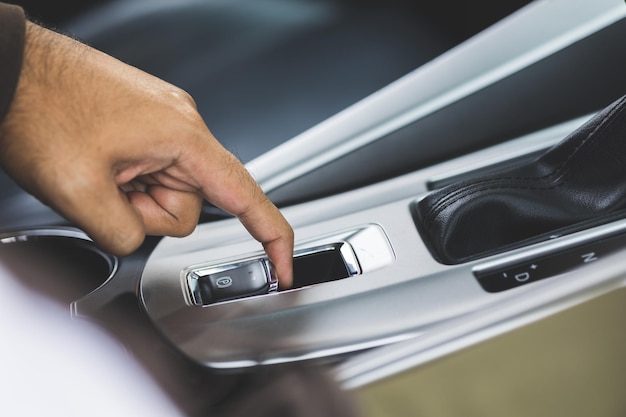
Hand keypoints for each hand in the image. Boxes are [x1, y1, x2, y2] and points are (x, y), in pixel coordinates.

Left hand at [0, 22, 293, 285]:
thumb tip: (138, 238)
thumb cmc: (39, 109)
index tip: (284, 265)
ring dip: (133, 197)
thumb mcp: (77, 191)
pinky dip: (128, 181)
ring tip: (98, 173)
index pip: (244, 196)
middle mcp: (181, 125)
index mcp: (182, 136)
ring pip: (167, 191)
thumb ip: (122, 234)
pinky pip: (153, 171)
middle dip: (147, 213)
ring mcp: (164, 123)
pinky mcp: (147, 125)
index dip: (272, 236)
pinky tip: (101, 164)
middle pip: (188, 203)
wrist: (11, 69)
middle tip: (108, 193)